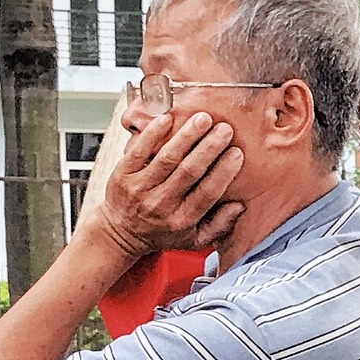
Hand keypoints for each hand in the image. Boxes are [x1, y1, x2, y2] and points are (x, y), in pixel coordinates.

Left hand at [87, 111, 243, 258]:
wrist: (120, 233)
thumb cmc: (160, 234)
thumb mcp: (194, 240)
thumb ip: (219, 225)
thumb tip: (239, 205)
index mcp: (181, 220)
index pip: (207, 193)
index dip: (223, 172)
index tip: (236, 153)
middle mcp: (160, 204)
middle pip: (189, 172)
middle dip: (209, 148)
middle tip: (224, 129)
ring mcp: (140, 188)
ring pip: (167, 158)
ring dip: (187, 136)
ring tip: (203, 119)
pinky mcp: (123, 175)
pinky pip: (139, 151)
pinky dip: (153, 134)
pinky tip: (167, 119)